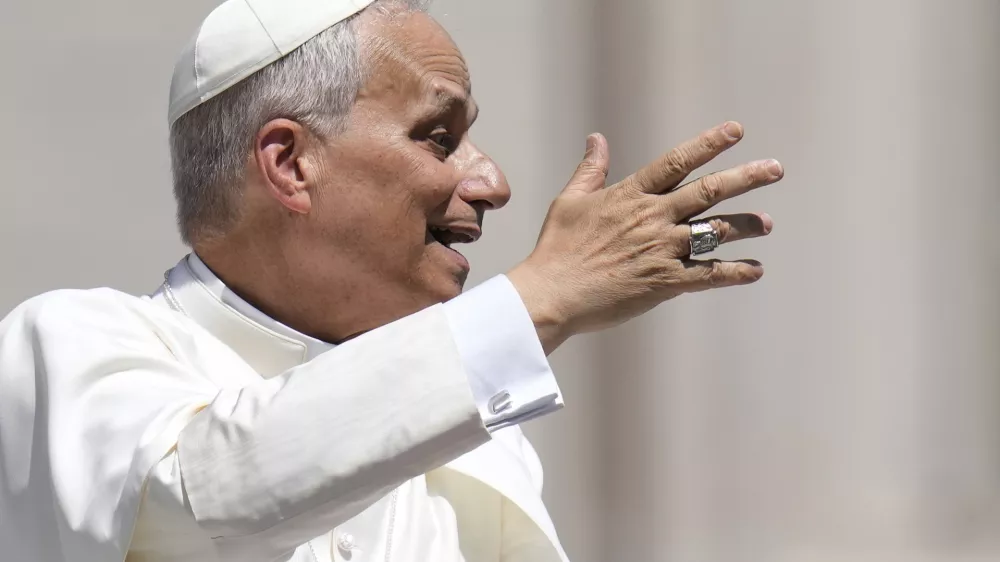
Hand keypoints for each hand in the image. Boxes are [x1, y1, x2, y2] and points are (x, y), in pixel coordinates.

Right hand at [507, 122, 783, 353]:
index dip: (708, 144)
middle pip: (709, 191)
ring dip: (745, 225)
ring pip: (714, 232)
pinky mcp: (663, 282)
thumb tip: (597, 138)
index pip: (676, 162)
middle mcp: (652, 218)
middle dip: (745, 178)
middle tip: (775, 169)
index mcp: (630, 195)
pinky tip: (755, 271)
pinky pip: (708, 275)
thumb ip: (590, 170)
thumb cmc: (556, 248)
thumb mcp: (569, 201)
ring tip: (768, 223)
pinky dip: (734, 273)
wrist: (552, 294)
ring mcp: (660, 250)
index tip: (736, 130)